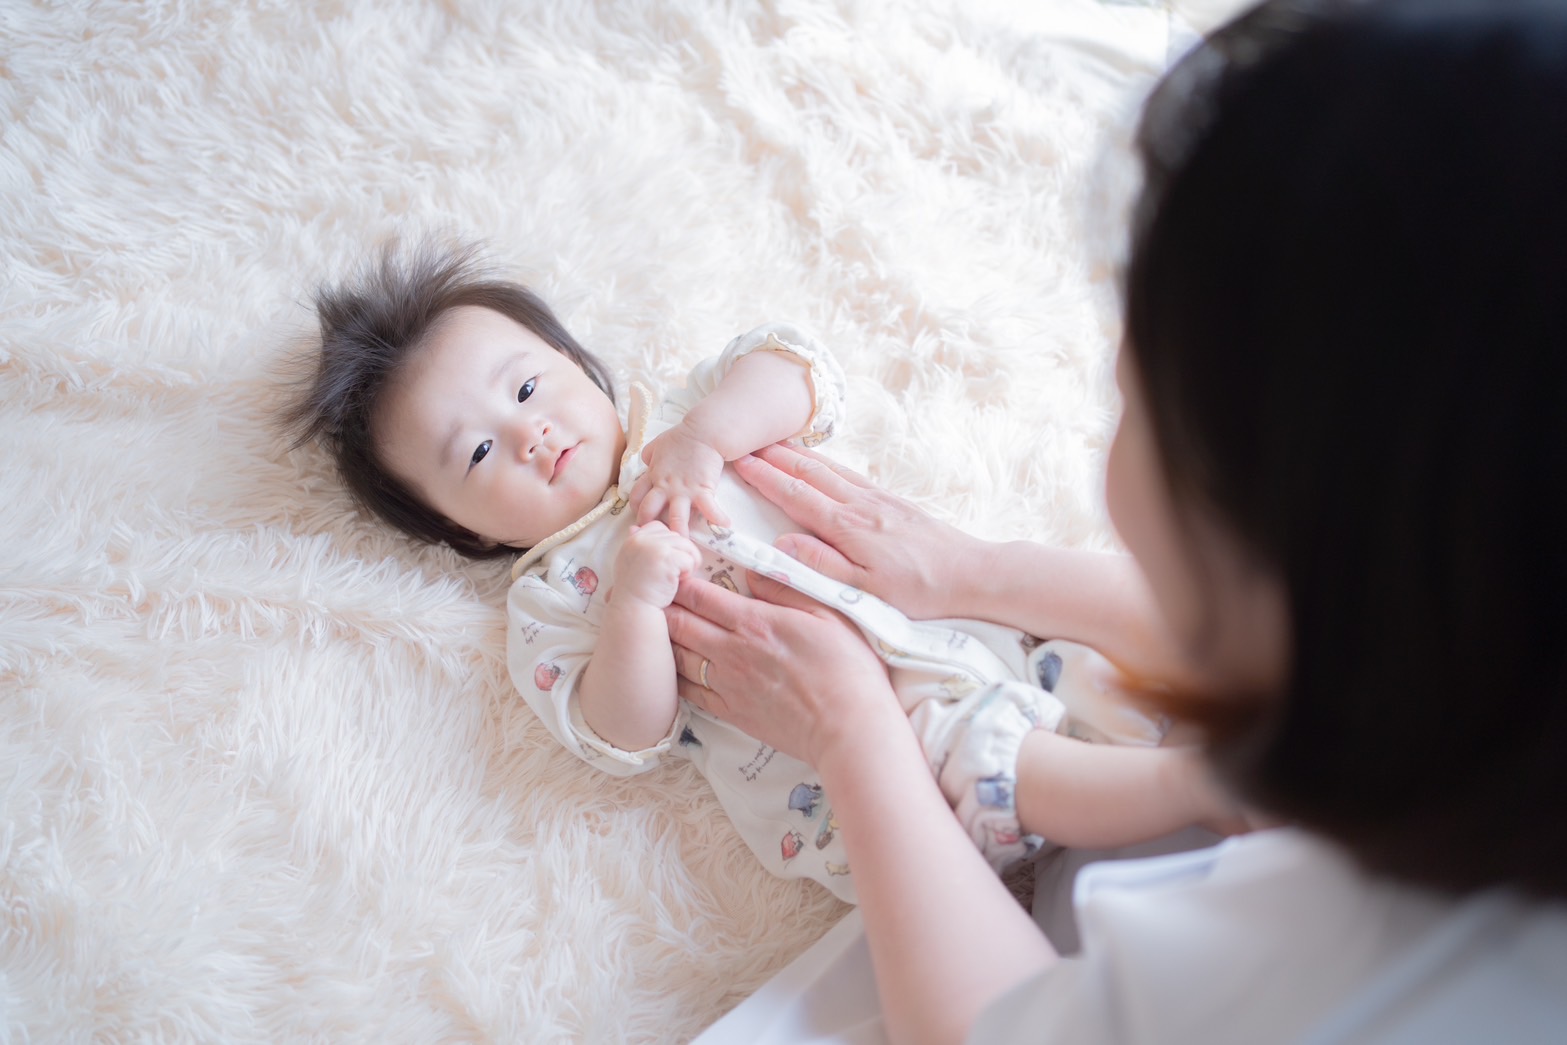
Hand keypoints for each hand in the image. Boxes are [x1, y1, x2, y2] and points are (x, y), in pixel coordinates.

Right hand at [612, 522, 702, 608]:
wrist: (634, 609)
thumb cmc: (635, 590)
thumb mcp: (629, 562)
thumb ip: (637, 546)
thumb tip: (634, 527)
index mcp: (633, 538)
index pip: (660, 528)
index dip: (668, 545)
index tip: (663, 564)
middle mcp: (642, 538)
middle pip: (676, 536)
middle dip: (680, 554)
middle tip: (671, 574)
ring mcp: (654, 546)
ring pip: (687, 546)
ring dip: (687, 563)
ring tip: (676, 578)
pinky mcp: (667, 557)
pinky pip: (690, 559)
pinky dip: (687, 573)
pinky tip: (675, 583)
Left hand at [629, 425, 729, 535]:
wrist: (703, 432)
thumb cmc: (681, 437)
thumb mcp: (657, 445)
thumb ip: (650, 455)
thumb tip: (648, 461)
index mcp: (653, 476)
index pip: (636, 496)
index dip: (636, 509)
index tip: (642, 517)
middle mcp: (665, 486)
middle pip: (649, 511)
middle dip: (649, 527)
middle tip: (655, 537)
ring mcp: (683, 490)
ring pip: (676, 517)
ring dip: (678, 532)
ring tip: (682, 546)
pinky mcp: (703, 490)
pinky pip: (709, 509)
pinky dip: (717, 518)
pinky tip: (725, 526)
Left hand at [665, 570, 902, 766]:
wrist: (849, 728)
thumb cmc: (848, 669)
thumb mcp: (827, 613)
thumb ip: (786, 589)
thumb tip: (755, 573)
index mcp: (755, 622)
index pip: (701, 596)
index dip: (679, 581)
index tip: (671, 571)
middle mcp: (733, 652)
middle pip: (680, 624)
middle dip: (662, 607)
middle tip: (652, 596)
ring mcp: (729, 685)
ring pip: (679, 657)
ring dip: (665, 641)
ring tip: (655, 630)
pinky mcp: (732, 713)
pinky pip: (690, 693)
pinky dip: (676, 678)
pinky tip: (673, 671)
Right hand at [733, 443, 985, 619]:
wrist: (970, 573)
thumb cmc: (917, 591)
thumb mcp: (864, 590)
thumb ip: (820, 566)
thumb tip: (780, 545)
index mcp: (847, 528)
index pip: (795, 496)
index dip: (764, 478)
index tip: (739, 464)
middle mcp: (860, 506)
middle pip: (809, 473)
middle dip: (775, 459)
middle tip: (746, 445)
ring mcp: (878, 500)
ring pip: (830, 470)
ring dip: (798, 455)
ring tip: (774, 445)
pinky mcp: (893, 502)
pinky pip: (851, 476)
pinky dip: (828, 464)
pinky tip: (822, 464)